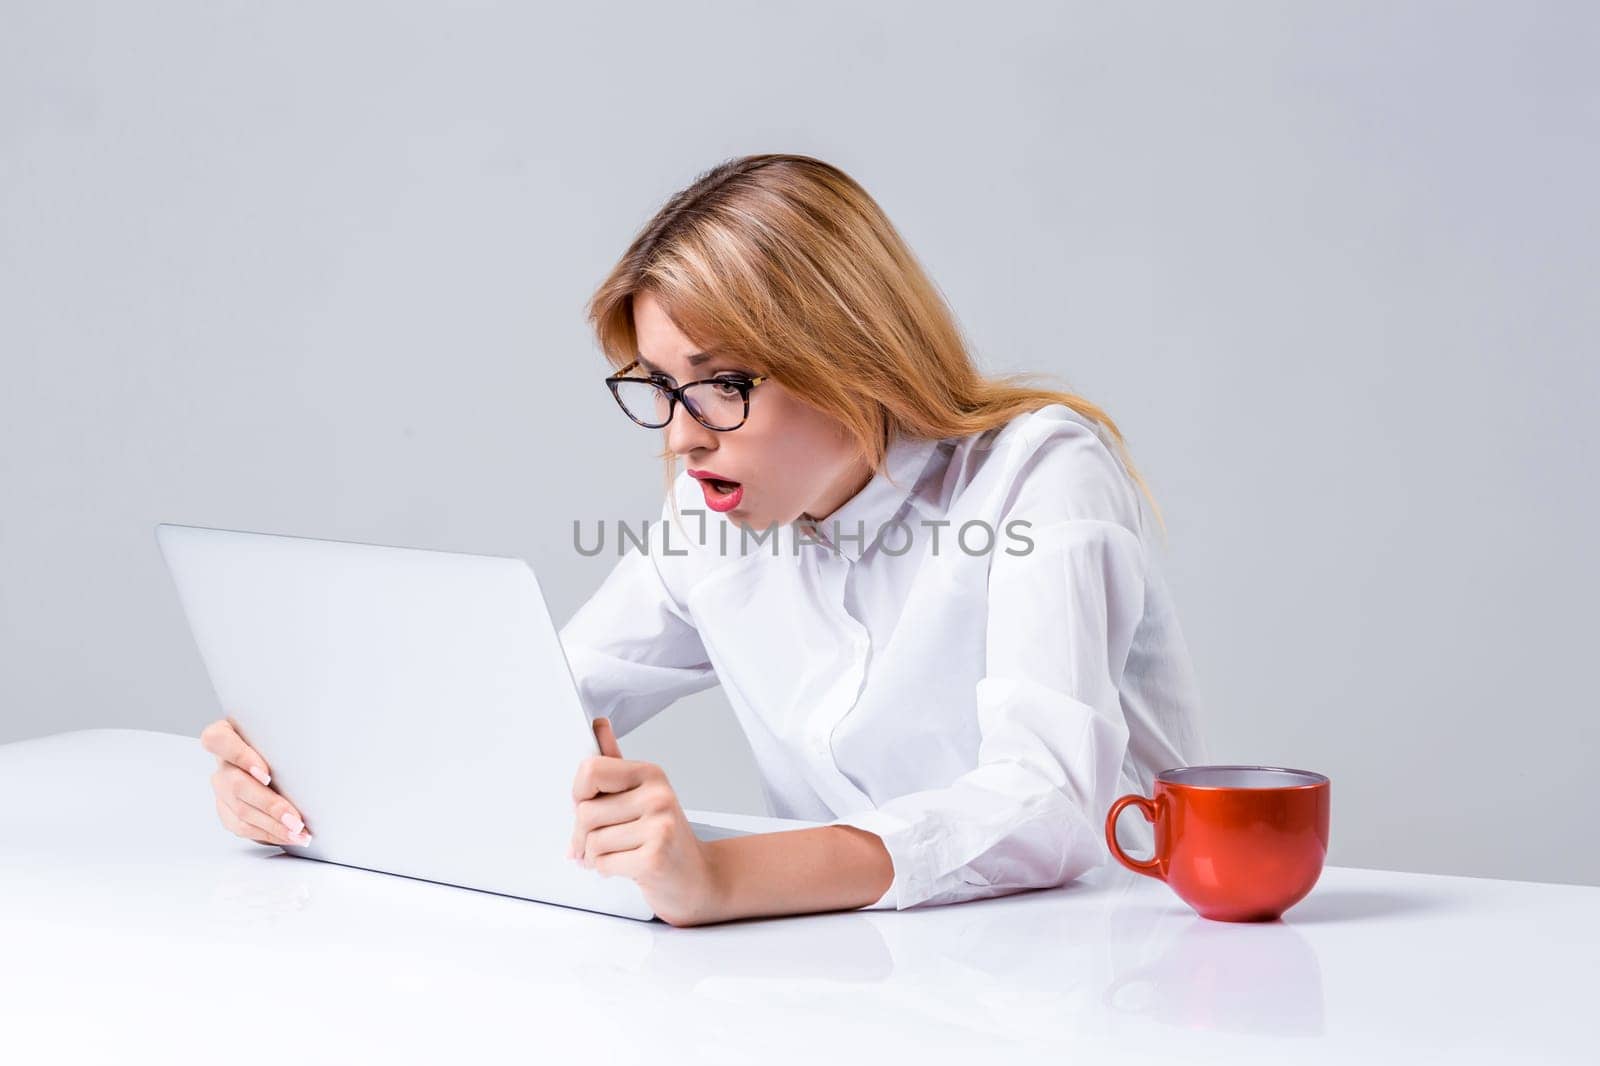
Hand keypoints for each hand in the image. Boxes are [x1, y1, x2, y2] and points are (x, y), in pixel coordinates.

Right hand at [199, 717, 312, 847]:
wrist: (280, 755)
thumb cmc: (285, 740)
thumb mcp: (285, 728)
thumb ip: (293, 731)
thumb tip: (328, 740)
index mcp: (227, 734)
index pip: (218, 740)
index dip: (240, 757)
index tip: (266, 773)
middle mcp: (221, 762)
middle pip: (235, 785)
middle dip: (270, 805)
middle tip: (295, 819)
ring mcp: (221, 786)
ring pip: (239, 810)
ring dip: (272, 825)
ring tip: (298, 833)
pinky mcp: (226, 808)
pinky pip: (241, 826)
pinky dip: (268, 833)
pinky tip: (288, 836)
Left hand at [568, 717, 724, 926]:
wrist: (696, 876)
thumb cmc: (663, 836)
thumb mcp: (640, 794)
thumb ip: (614, 762)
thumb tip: (599, 725)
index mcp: (650, 774)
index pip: (590, 770)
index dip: (579, 793)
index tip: (587, 804)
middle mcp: (658, 795)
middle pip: (585, 812)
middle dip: (582, 835)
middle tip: (596, 841)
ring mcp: (659, 826)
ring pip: (592, 841)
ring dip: (594, 856)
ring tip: (615, 854)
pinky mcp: (655, 858)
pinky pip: (603, 863)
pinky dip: (605, 870)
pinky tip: (624, 866)